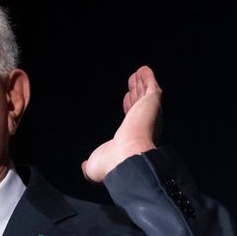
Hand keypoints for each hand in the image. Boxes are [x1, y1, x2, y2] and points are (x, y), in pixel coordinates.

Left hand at [82, 65, 161, 182]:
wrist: (125, 159)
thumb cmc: (112, 165)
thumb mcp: (94, 166)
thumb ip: (89, 166)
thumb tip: (83, 167)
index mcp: (133, 140)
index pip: (132, 120)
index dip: (128, 108)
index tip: (126, 101)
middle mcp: (144, 127)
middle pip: (139, 105)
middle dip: (136, 94)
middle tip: (132, 83)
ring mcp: (149, 114)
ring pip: (146, 94)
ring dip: (142, 84)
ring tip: (137, 74)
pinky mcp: (153, 102)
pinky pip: (151, 85)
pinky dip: (148, 77)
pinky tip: (143, 69)